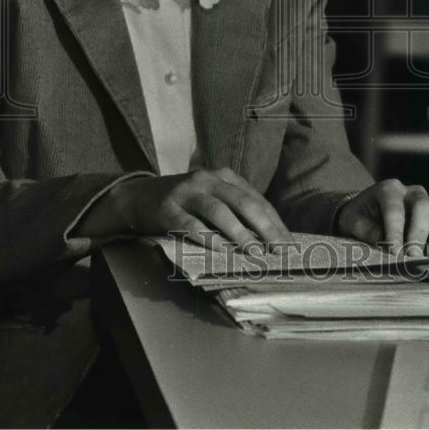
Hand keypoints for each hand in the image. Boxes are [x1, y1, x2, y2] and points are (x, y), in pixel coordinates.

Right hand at [83, 167, 290, 249]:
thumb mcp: (212, 198)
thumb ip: (236, 210)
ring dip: (239, 233)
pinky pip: (191, 224)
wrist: (138, 196)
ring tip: (255, 253)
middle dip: (264, 228)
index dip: (274, 222)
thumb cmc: (184, 202)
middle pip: (243, 203)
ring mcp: (187, 192)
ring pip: (219, 212)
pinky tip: (221, 252)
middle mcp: (207, 179)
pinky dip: (208, 238)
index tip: (289, 244)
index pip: (256, 200)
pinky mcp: (168, 208)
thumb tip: (268, 238)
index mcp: (224, 176)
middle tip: (279, 250)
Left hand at [336, 180, 428, 259]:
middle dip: (419, 232)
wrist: (370, 216)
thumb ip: (365, 230)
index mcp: (389, 190)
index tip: (393, 251)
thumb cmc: (360, 218)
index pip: (395, 207)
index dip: (395, 230)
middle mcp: (413, 194)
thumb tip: (384, 243)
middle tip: (412, 254)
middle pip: (424, 207)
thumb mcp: (352, 221)